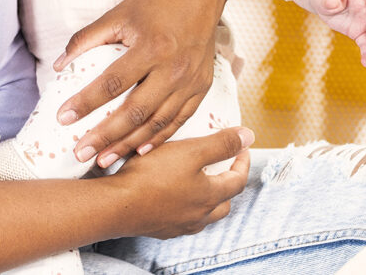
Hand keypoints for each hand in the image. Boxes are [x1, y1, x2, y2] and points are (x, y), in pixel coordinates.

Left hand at [50, 0, 223, 167]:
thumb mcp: (118, 13)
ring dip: (128, 144)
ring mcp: (190, 82)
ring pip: (157, 123)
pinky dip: (158, 139)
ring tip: (102, 160)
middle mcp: (173, 69)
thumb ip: (87, 38)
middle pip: (135, 112)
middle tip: (79, 153)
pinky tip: (138, 151)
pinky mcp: (202, 89)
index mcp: (151, 47)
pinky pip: (178, 121)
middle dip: (105, 136)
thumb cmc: (155, 2)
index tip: (62, 118)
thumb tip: (60, 66)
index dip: (85, 103)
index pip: (112, 83)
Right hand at [109, 128, 252, 239]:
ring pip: (202, 213)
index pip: (238, 180)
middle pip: (223, 202)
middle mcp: (199, 216)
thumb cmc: (151, 176)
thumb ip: (220, 144)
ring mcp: (179, 225)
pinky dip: (183, 205)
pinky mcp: (160, 228)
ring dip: (205, 197)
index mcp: (210, 196)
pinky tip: (170, 193)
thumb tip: (248, 137)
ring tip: (195, 179)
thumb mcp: (190, 151)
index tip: (240, 147)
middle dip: (226, 183)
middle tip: (221, 165)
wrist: (117, 205)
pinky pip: (180, 218)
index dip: (242, 161)